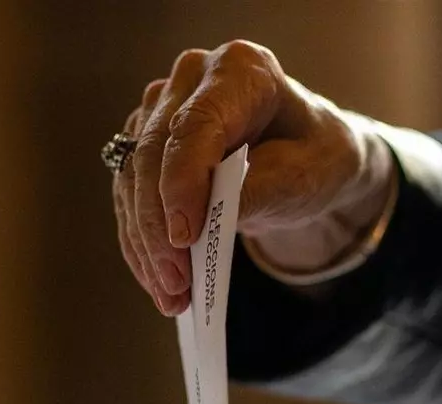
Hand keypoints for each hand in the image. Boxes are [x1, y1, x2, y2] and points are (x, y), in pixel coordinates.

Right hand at [113, 40, 395, 314]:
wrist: (304, 157)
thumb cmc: (312, 157)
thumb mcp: (305, 177)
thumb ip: (259, 192)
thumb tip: (206, 221)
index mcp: (240, 70)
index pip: (194, 125)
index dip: (182, 182)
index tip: (185, 236)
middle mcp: (190, 79)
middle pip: (153, 153)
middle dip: (159, 225)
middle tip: (176, 283)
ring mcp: (160, 108)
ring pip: (132, 178)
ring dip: (146, 243)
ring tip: (170, 294)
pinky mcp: (142, 143)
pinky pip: (129, 196)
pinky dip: (142, 243)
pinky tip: (159, 281)